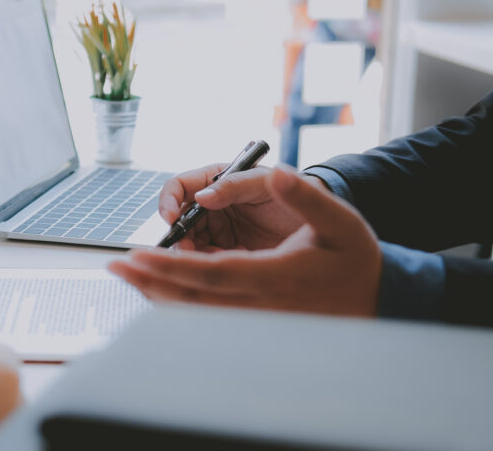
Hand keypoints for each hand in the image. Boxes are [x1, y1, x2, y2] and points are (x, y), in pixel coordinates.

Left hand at [110, 164, 381, 316]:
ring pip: (196, 312)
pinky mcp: (254, 321)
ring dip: (158, 295)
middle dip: (150, 283)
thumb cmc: (356, 257)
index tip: (138, 254)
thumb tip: (276, 172)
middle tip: (115, 268)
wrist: (377, 298)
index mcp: (274, 278)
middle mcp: (260, 305)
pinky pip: (207, 315)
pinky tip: (159, 290)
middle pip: (192, 300)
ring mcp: (255, 318)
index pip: (209, 273)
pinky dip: (178, 303)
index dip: (169, 265)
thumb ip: (305, 196)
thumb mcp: (339, 219)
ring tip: (128, 277)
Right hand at [157, 163, 327, 250]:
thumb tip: (202, 196)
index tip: (171, 218)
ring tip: (215, 259)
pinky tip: (234, 265)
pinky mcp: (230, 253)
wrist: (325, 220)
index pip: (180, 187)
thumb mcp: (266, 183)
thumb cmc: (297, 191)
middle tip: (187, 250)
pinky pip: (210, 263)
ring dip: (194, 254)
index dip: (169, 201)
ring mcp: (220, 230)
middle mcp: (214, 206)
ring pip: (190, 245)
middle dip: (179, 235)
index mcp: (218, 181)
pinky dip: (215, 266)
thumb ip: (235, 185)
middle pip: (179, 220)